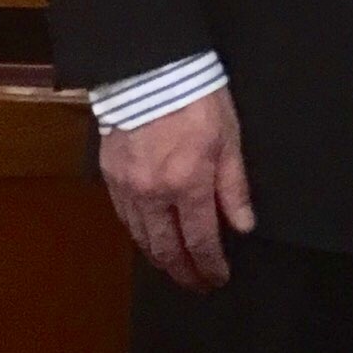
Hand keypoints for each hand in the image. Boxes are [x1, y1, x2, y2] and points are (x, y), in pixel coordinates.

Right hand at [99, 87, 253, 290]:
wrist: (150, 67)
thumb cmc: (196, 97)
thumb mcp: (229, 138)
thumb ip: (234, 186)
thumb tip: (243, 226)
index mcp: (188, 184)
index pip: (201, 240)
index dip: (210, 265)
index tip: (218, 278)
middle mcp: (154, 193)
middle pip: (167, 248)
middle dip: (184, 272)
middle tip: (197, 285)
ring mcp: (128, 187)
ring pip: (142, 238)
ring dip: (160, 258)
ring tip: (175, 268)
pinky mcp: (110, 175)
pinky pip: (125, 217)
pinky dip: (139, 235)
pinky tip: (149, 239)